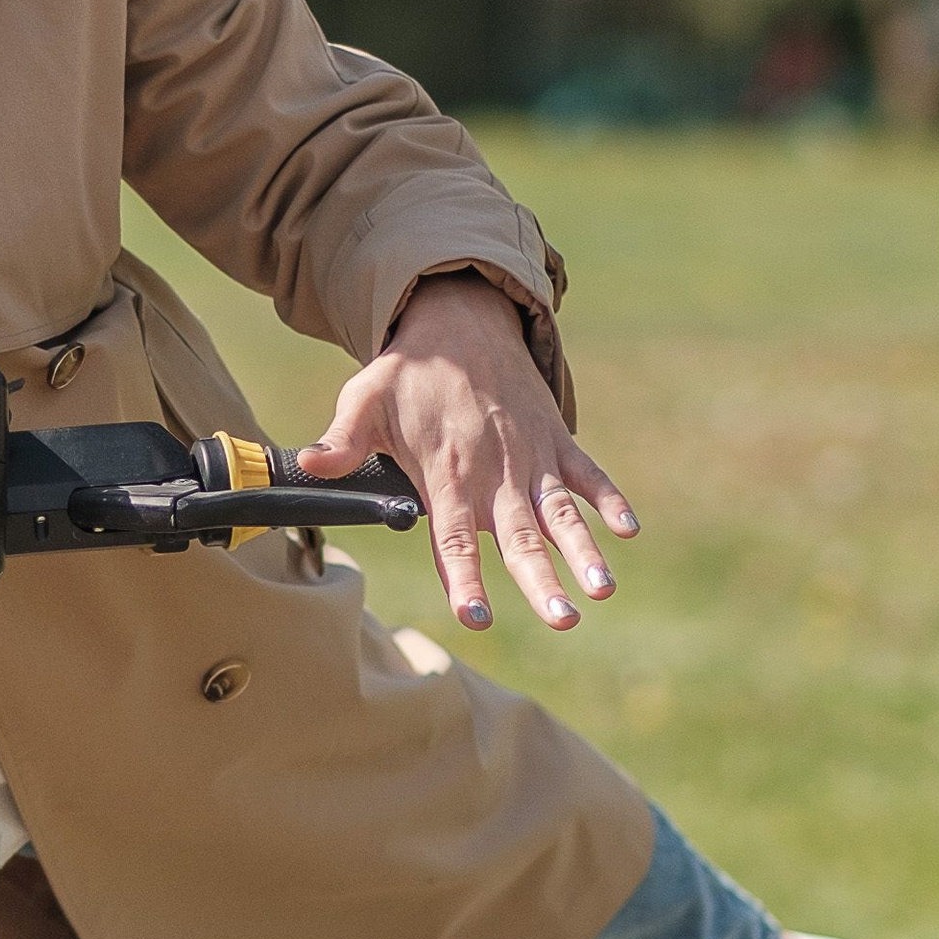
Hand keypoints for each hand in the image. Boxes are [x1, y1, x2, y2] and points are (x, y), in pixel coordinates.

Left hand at [297, 272, 636, 633]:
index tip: (475, 618)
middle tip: (561, 620)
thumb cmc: (408, 371)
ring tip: (602, 588)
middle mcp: (494, 471)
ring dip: (583, 549)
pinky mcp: (556, 437)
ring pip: (560, 512)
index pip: (454, 538)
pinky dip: (610, 498)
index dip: (464, 579)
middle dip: (539, 580)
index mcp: (446, 471)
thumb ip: (342, 439)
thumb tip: (308, 465)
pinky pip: (588, 472)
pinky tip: (630, 529)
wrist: (461, 319)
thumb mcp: (364, 399)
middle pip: (518, 537)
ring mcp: (531, 455)